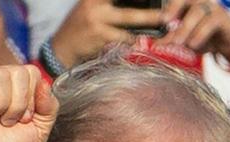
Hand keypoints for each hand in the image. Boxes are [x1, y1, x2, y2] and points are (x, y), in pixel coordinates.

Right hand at [0, 64, 57, 141]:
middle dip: (18, 104)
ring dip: (1, 107)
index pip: (31, 72)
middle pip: (18, 72)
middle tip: (5, 122)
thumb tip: (45, 82)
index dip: (31, 100)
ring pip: (0, 76)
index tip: (22, 120)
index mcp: (10, 84)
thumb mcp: (39, 130)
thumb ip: (50, 106)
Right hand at [50, 0, 164, 67]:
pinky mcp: (100, 37)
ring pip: (129, 21)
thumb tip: (137, 3)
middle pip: (129, 6)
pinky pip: (123, 39)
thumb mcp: (90, 7)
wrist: (61, 49)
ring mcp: (98, 21)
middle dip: (150, 11)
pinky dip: (135, 42)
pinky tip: (144, 42)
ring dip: (148, 24)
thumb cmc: (80, 26)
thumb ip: (108, 3)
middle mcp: (95, 5)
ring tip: (162, 25)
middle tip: (167, 13)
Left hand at [161, 0, 229, 61]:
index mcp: (189, 6)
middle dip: (174, 8)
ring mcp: (212, 8)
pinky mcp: (222, 18)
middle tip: (165, 22)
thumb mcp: (187, 39)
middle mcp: (200, 3)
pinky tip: (194, 44)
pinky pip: (210, 22)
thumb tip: (156, 44)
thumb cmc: (208, 38)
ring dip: (186, 28)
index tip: (161, 19)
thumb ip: (172, 38)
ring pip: (197, 12)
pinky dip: (200, 34)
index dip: (169, 7)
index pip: (177, 1)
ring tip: (179, 42)